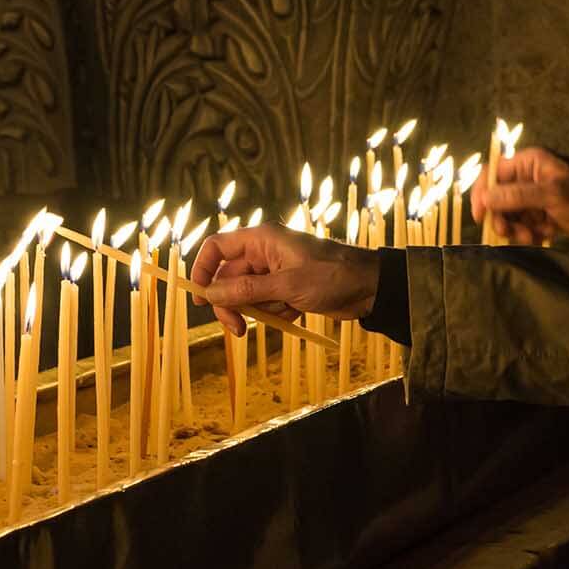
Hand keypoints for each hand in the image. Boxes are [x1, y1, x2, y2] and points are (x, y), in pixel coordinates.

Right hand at [188, 223, 380, 335]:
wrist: (369, 287)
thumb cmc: (331, 276)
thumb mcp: (286, 285)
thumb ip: (246, 290)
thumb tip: (209, 294)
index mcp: (261, 239)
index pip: (217, 248)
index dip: (202, 269)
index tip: (200, 298)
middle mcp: (264, 253)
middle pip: (228, 279)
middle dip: (231, 304)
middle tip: (238, 329)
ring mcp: (275, 272)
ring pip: (247, 296)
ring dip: (259, 311)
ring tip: (283, 313)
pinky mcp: (286, 289)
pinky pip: (266, 305)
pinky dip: (275, 313)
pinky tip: (295, 313)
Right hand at [471, 146, 568, 243]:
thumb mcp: (552, 193)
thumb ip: (518, 195)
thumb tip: (486, 199)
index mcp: (527, 163)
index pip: (492, 173)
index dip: (482, 193)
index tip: (480, 216)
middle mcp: (526, 178)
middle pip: (497, 198)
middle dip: (501, 217)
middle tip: (507, 233)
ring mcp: (531, 198)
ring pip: (508, 215)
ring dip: (515, 229)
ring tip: (530, 237)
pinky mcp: (538, 214)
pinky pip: (522, 225)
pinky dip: (527, 234)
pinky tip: (541, 237)